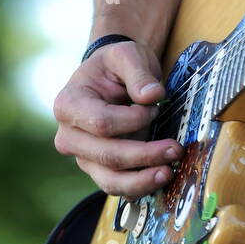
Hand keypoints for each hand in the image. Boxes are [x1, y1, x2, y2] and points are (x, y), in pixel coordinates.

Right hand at [53, 39, 181, 197]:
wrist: (109, 77)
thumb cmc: (115, 65)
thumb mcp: (126, 55)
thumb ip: (138, 73)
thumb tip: (153, 96)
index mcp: (68, 104)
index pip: (102, 122)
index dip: (133, 120)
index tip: (154, 108)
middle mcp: (69, 136)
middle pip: (107, 156)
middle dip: (144, 155)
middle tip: (176, 148)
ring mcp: (82, 157)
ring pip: (110, 181)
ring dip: (142, 180)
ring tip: (169, 172)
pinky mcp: (97, 170)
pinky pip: (116, 187)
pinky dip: (138, 187)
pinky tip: (159, 179)